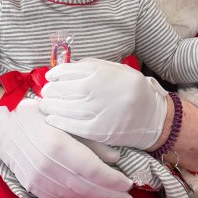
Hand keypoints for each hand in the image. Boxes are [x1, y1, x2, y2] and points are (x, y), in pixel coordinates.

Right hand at [0, 95, 133, 197]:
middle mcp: (47, 165)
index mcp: (57, 145)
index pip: (92, 169)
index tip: (128, 183)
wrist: (3, 123)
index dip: (113, 180)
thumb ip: (91, 139)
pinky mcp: (31, 186)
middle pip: (85, 187)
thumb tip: (115, 159)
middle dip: (110, 195)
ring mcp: (37, 179)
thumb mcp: (66, 118)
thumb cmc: (38, 115)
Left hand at [39, 58, 167, 148]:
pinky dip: (58, 122)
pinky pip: (71, 126)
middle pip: (62, 89)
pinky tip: (52, 118)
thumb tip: (64, 69)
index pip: (67, 71)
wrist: (153, 116)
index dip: (55, 74)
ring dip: (50, 106)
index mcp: (101, 72)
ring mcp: (97, 111)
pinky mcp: (98, 131)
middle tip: (46, 93)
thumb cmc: (130, 89)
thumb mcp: (116, 70)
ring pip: (63, 108)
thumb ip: (92, 67)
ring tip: (45, 105)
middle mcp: (97, 90)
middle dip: (50, 91)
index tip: (50, 77)